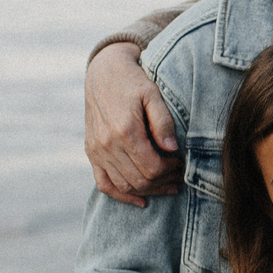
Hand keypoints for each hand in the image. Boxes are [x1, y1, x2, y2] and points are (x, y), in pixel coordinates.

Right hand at [86, 42, 182, 205]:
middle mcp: (107, 144)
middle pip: (140, 180)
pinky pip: (104, 184)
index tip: (181, 163)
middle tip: (178, 175)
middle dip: (163, 182)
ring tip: (167, 184)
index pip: (152, 167)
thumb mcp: (153, 94)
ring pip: (125, 186)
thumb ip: (164, 122)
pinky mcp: (91, 153)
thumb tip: (172, 149)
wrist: (103, 72)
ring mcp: (97, 150)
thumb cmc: (133, 81)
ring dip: (149, 190)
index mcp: (125, 130)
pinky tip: (142, 200)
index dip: (171, 170)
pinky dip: (122, 196)